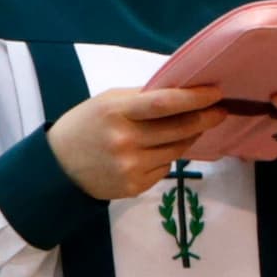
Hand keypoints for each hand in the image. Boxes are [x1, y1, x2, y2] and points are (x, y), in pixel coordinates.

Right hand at [48, 85, 223, 199]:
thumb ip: (142, 97)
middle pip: (179, 129)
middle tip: (219, 112)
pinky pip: (165, 168)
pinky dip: (166, 158)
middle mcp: (124, 140)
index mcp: (116, 112)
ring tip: (186, 130)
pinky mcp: (133, 186)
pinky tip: (154, 152)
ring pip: (177, 150)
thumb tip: (185, 91)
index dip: (195, 98)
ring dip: (188, 138)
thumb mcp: (107, 102)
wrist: (57, 167)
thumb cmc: (85, 126)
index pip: (165, 103)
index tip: (216, 93)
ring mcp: (130, 166)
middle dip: (205, 119)